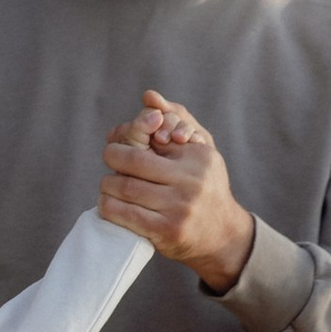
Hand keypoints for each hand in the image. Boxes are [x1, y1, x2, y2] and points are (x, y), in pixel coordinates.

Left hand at [97, 88, 256, 288]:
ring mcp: (179, 208)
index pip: (151, 136)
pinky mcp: (167, 231)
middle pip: (133, 161)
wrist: (222, 235)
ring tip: (108, 185)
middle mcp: (191, 181)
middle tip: (110, 159)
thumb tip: (148, 96)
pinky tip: (108, 203)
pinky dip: (109, 207)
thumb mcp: (201, 149)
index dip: (127, 137)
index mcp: (198, 157)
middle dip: (113, 157)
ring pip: (125, 188)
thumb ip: (177, 118)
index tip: (120, 141)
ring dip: (107, 185)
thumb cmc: (205, 186)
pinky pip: (125, 215)